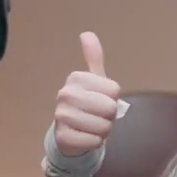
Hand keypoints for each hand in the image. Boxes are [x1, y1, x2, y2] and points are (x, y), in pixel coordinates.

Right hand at [52, 33, 122, 156]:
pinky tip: (86, 137)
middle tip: (98, 115)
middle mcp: (65, 94)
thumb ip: (93, 57)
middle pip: (110, 108)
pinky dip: (96, 142)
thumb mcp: (94, 80)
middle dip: (110, 116)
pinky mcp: (64, 137)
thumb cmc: (87, 104)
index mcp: (75, 78)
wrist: (69, 133)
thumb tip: (86, 34)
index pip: (114, 90)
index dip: (113, 98)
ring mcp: (62, 116)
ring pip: (104, 126)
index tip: (101, 99)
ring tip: (92, 126)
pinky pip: (95, 142)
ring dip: (103, 130)